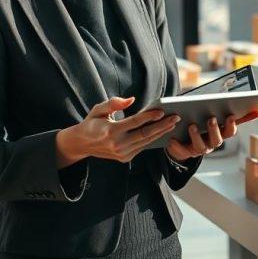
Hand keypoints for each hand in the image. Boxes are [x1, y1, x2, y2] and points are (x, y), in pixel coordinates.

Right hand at [55, 96, 179, 166]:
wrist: (81, 144)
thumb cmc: (91, 123)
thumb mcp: (98, 110)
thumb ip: (113, 103)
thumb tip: (131, 100)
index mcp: (110, 131)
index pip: (134, 123)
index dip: (149, 117)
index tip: (162, 111)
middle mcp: (117, 144)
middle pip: (145, 134)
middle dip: (162, 125)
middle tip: (176, 117)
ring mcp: (122, 153)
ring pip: (146, 142)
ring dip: (161, 132)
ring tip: (173, 122)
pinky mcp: (125, 158)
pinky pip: (142, 147)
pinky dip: (153, 139)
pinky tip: (163, 131)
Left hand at [165, 109, 257, 161]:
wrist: (185, 142)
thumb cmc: (206, 126)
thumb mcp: (221, 119)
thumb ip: (240, 116)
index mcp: (221, 134)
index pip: (230, 131)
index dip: (231, 124)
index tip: (230, 115)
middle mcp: (212, 144)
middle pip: (216, 140)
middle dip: (214, 129)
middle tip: (211, 118)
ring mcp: (198, 149)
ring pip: (200, 146)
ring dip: (196, 136)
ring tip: (191, 125)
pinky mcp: (184, 152)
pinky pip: (180, 151)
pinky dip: (176, 146)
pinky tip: (172, 139)